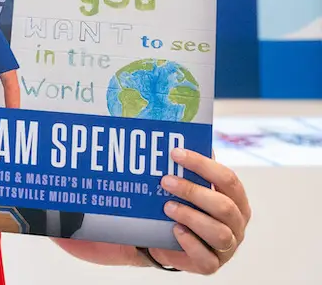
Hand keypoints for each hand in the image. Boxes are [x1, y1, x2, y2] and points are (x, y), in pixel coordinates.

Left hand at [148, 147, 250, 273]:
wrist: (170, 240)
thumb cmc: (186, 206)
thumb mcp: (190, 186)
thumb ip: (192, 168)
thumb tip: (183, 136)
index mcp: (237, 200)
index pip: (228, 179)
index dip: (202, 164)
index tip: (175, 153)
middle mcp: (237, 224)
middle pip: (224, 206)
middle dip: (193, 191)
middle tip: (165, 181)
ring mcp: (227, 247)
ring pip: (218, 233)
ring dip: (190, 216)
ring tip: (167, 206)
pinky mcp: (211, 265)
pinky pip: (205, 258)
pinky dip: (189, 243)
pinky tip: (175, 230)